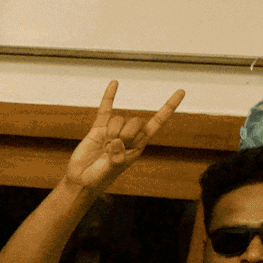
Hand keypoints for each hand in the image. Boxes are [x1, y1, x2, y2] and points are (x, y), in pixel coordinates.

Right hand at [63, 79, 184, 195]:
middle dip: (125, 133)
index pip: (157, 123)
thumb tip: (118, 140)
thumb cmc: (98, 179)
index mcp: (138, 146)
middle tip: (114, 147)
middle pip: (135, 121)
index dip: (168, 108)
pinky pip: (105, 109)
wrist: (80, 180)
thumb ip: (116, 158)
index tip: (181, 92)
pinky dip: (109, 96)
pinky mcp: (99, 128)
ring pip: (119, 119)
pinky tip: (114, 83)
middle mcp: (129, 136)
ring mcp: (113, 131)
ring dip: (111, 132)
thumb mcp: (110, 171)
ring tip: (104, 147)